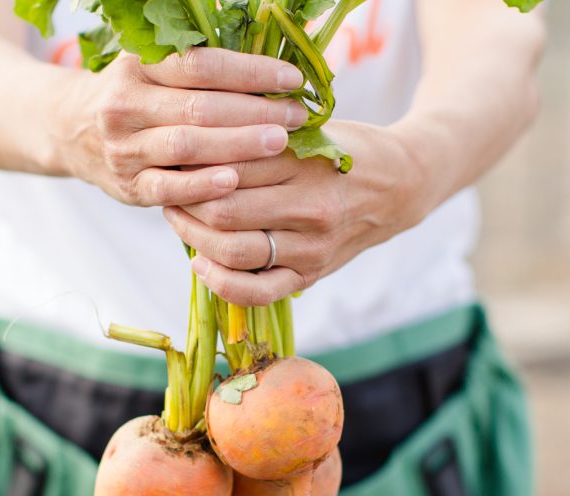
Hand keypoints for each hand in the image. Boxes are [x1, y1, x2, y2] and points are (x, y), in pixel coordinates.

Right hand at [52, 48, 309, 206]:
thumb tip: (270, 49)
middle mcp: (126, 105)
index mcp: (138, 66)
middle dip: (256, 110)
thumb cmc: (137, 97)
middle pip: (200, 106)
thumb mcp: (154, 68)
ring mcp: (124, 148)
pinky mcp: (129, 185)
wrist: (71, 131)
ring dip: (238, 145)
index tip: (292, 78)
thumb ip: (200, 64)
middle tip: (296, 116)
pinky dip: (202, 186)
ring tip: (279, 143)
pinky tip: (234, 182)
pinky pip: (169, 188)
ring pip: (187, 145)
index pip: (201, 63)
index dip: (251, 70)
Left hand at [162, 121, 421, 305]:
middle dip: (186, 201)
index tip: (174, 156)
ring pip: (233, 251)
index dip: (193, 163)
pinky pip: (256, 293)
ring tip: (178, 219)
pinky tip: (201, 264)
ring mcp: (311, 248)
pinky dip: (221, 283)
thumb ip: (259, 136)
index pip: (230, 167)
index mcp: (306, 164)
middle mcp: (310, 209)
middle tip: (169, 187)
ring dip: (194, 237)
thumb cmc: (346, 149)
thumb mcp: (310, 129)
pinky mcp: (311, 275)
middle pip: (224, 211)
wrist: (401, 185)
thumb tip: (195, 142)